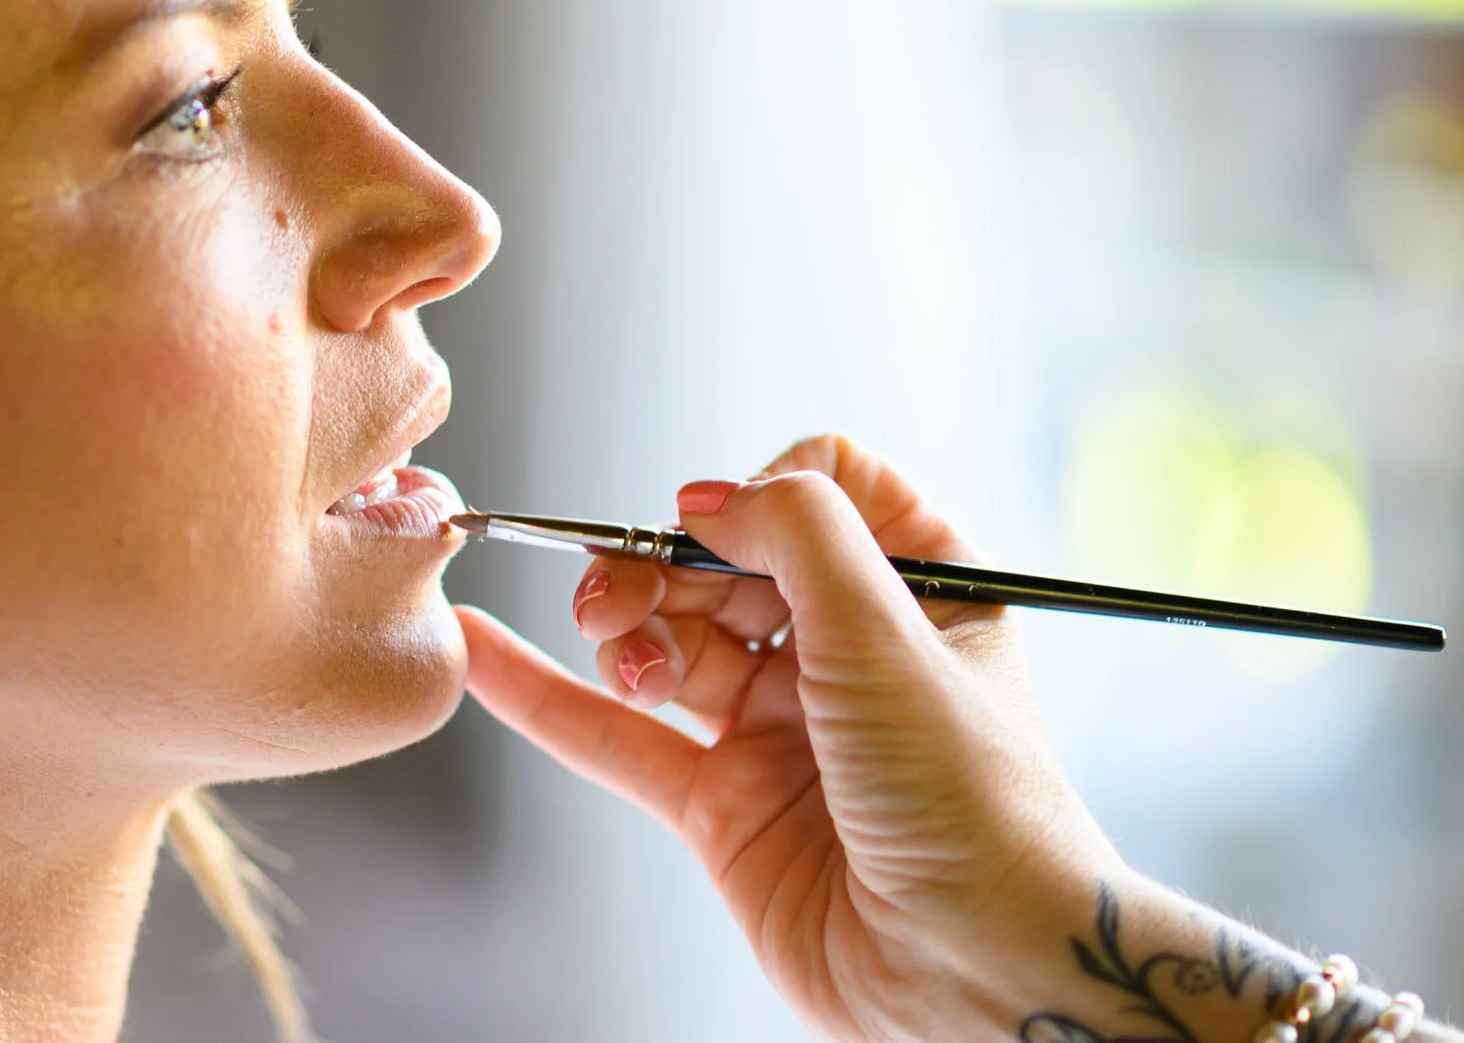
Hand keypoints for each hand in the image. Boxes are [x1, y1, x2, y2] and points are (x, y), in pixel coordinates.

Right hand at [456, 435, 1125, 1039]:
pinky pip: (622, 740)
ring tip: (616, 650)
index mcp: (918, 589)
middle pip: (722, 564)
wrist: (974, 973)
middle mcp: (847, 651)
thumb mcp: (892, 633)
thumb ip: (798, 535)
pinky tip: (486, 657)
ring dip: (624, 629)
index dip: (757, 497)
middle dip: (660, 569)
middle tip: (620, 599)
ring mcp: (782, 729)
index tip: (718, 530)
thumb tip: (708, 498)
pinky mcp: (726, 805)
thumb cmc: (976, 806)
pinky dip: (549, 699)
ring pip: (670, 643)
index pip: (819, 491)